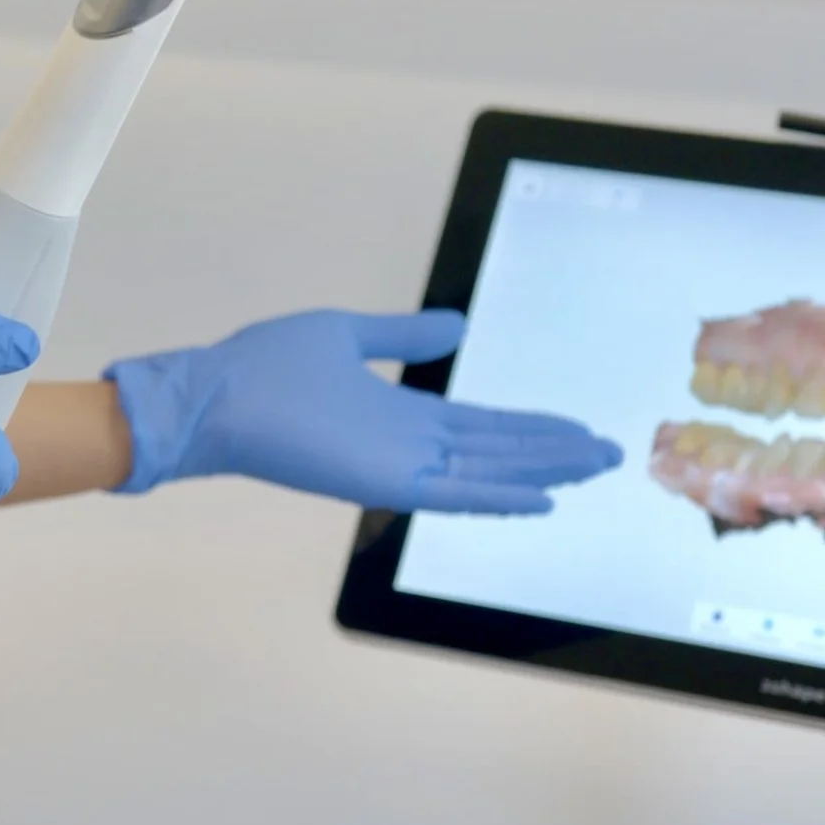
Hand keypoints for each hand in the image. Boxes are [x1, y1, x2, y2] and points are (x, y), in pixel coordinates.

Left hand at [103, 309, 620, 513]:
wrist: (212, 395)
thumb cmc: (263, 367)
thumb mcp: (347, 334)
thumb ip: (403, 334)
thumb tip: (455, 325)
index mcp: (402, 413)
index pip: (484, 424)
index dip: (533, 426)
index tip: (578, 426)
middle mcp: (410, 446)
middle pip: (500, 450)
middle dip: (556, 451)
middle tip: (612, 453)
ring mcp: (399, 467)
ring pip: (490, 473)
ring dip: (544, 471)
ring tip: (595, 467)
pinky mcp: (382, 482)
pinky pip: (454, 495)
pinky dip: (498, 497)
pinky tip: (541, 498)